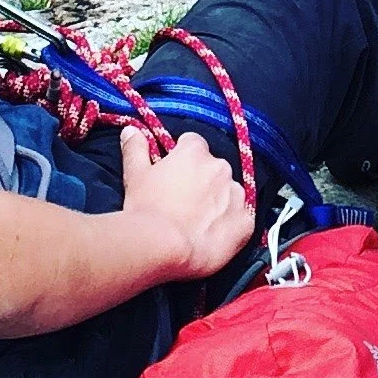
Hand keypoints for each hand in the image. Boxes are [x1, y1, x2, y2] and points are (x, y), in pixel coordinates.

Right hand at [119, 127, 253, 280]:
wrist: (161, 247)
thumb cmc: (147, 210)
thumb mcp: (135, 175)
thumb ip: (136, 149)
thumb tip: (132, 131)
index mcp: (195, 152)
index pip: (193, 144)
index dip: (182, 160)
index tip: (174, 176)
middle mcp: (220, 167)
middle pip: (213, 168)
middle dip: (202, 181)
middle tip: (184, 203)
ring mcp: (235, 194)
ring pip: (229, 192)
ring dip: (219, 202)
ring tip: (198, 223)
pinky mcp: (245, 222)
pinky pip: (243, 219)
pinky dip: (232, 226)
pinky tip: (215, 236)